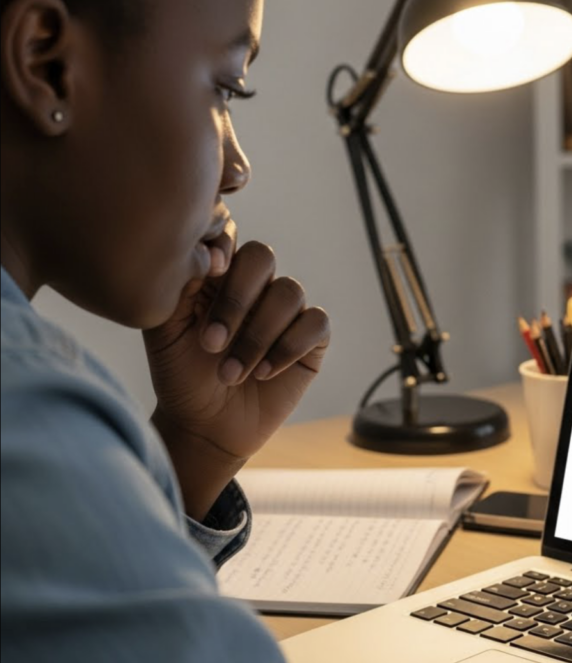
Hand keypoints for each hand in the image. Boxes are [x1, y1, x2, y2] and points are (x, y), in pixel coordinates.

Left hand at [143, 229, 329, 520]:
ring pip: (288, 293)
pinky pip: (315, 323)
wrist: (206, 426)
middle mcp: (255, 286)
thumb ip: (177, 289)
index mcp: (218, 274)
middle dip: (236, 300)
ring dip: (257, 336)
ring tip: (231, 373)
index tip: (207, 274)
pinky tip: (264, 372)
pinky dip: (288, 347)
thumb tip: (203, 255)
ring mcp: (285, 310)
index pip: (229, 236)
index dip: (223, 247)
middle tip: (210, 343)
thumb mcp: (165, 332)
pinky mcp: (311, 339)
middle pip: (262, 257)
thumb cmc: (181, 376)